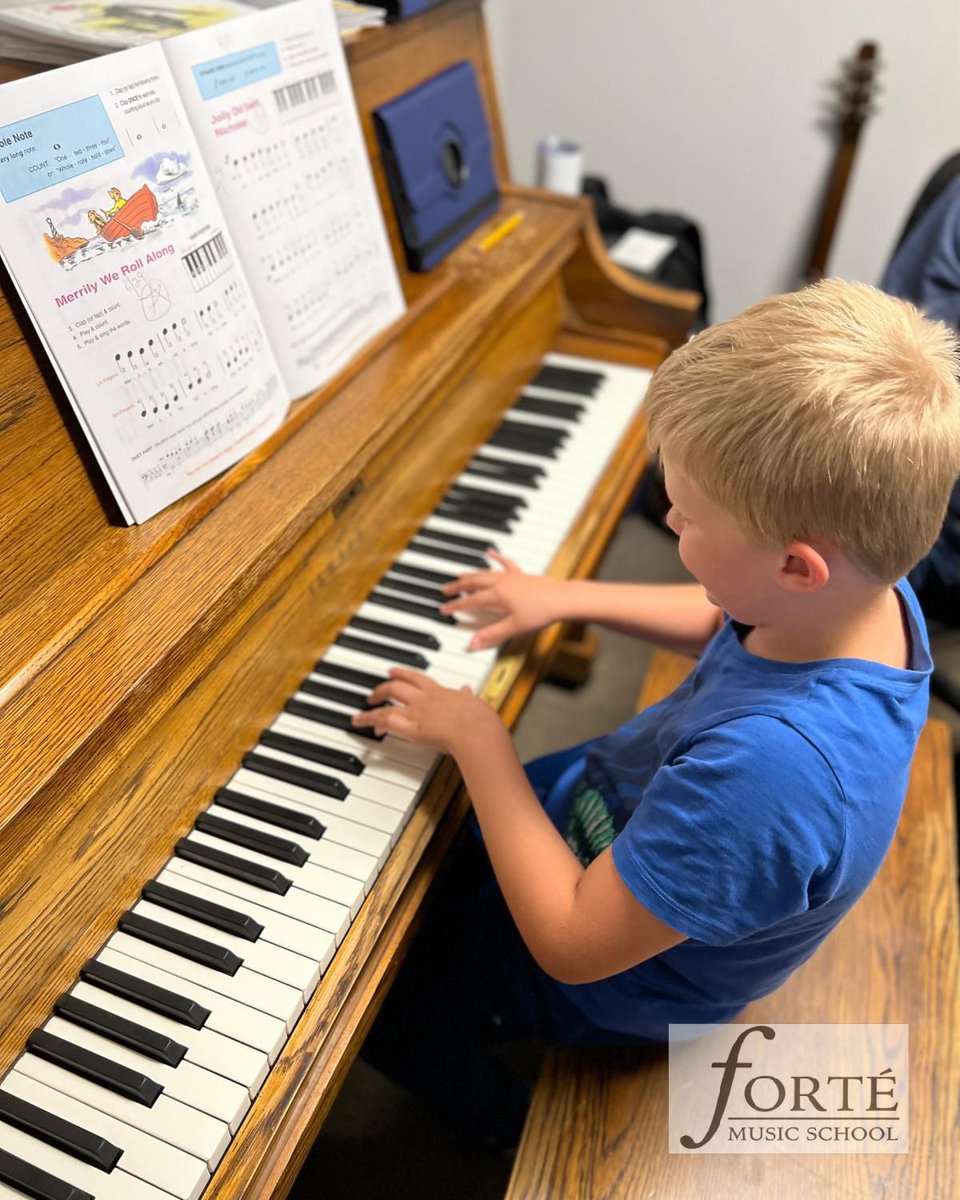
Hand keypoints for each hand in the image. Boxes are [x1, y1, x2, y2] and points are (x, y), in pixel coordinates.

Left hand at [350, 667, 504, 753]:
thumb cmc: (480, 720)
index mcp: (441, 692)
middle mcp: (425, 699)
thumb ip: (467, 697)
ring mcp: (416, 712)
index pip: (418, 679)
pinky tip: (364, 724)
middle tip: (374, 693)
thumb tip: (467, 690)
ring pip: (387, 702)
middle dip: (383, 688)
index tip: (394, 672)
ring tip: (360, 713)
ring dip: (371, 707)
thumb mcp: (474, 702)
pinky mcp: (410, 727)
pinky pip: (385, 721)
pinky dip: (371, 721)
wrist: (476, 730)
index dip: (404, 674)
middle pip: (397, 687)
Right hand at [440, 550, 565, 650]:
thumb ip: (492, 635)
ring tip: (460, 575)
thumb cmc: (541, 612)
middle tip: (445, 590)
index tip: (444, 609)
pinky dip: (498, 558)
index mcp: (497, 595)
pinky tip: (491, 552)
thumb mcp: (514, 627)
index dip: (456, 606)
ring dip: (471, 574)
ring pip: (486, 573)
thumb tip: (472, 643)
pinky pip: (506, 564)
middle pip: (474, 583)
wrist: (562, 599)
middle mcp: (501, 583)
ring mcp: (511, 577)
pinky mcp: (521, 575)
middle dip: (458, 587)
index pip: (471, 601)